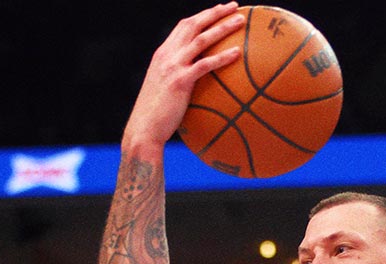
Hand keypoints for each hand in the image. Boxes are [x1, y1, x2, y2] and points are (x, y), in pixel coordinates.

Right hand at [122, 3, 244, 153]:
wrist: (144, 129)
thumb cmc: (157, 116)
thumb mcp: (165, 90)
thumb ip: (179, 78)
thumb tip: (200, 82)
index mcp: (163, 54)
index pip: (183, 26)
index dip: (202, 16)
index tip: (219, 10)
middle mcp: (166, 55)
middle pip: (193, 25)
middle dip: (214, 12)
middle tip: (234, 6)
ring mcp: (172, 66)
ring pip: (201, 39)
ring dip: (222, 27)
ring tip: (241, 21)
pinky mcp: (180, 81)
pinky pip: (205, 65)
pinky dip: (222, 57)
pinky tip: (238, 53)